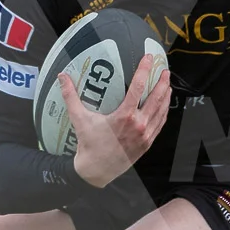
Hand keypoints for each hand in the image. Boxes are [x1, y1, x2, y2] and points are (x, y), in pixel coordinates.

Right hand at [60, 54, 170, 187]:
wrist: (96, 171)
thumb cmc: (89, 145)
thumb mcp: (79, 119)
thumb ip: (71, 96)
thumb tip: (62, 77)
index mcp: (124, 116)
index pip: (138, 88)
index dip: (144, 70)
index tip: (148, 59)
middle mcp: (138, 125)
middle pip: (156, 98)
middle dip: (162, 82)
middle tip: (164, 70)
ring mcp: (145, 135)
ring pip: (161, 111)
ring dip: (165, 96)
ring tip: (167, 84)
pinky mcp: (147, 143)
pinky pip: (160, 124)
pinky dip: (164, 112)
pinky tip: (164, 105)